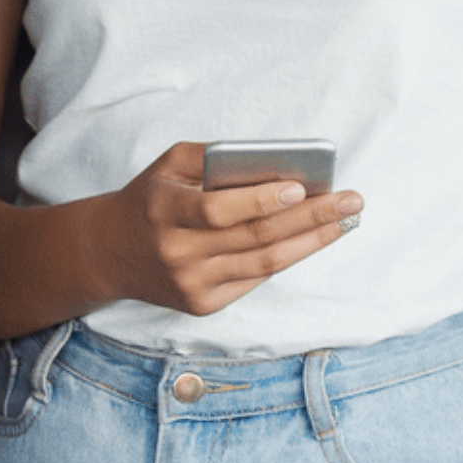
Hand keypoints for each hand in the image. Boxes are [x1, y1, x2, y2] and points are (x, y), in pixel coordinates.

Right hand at [93, 142, 363, 315]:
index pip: (218, 211)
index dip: (262, 201)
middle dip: (310, 218)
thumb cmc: (151, 198)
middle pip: (255, 238)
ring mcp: (191, 284)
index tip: (302, 187)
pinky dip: (286, 257)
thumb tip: (278, 166)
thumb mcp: (169, 166)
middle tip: (352, 201)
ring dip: (311, 241)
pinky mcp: (202, 304)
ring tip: (345, 221)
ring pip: (265, 264)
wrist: (110, 253)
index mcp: (165, 211)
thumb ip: (214, 158)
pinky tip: (312, 239)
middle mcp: (177, 252)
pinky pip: (255, 279)